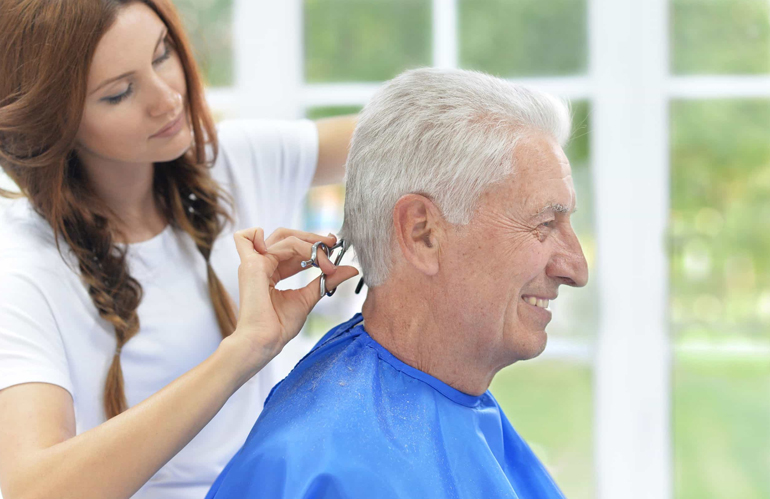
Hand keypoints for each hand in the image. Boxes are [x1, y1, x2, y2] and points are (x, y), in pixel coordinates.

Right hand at [230, 227, 358, 366]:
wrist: (266, 342)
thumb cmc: (280, 327)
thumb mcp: (310, 297)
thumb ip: (327, 280)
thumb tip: (351, 269)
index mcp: (272, 271)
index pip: (293, 248)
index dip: (314, 244)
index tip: (333, 246)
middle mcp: (262, 264)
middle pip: (287, 236)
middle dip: (312, 238)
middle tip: (332, 244)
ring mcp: (254, 263)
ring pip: (282, 237)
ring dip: (307, 243)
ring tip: (324, 259)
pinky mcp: (251, 265)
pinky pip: (250, 238)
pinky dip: (260, 233)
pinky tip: (287, 246)